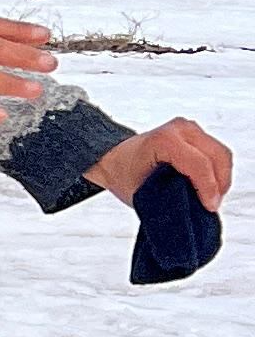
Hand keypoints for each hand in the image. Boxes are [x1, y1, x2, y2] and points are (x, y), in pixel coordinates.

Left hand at [89, 116, 234, 209]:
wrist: (116, 157)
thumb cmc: (124, 174)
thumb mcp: (143, 191)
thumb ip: (170, 198)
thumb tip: (195, 208)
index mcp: (164, 140)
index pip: (199, 164)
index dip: (208, 188)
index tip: (209, 207)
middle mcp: (180, 129)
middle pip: (217, 156)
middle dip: (219, 184)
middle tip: (211, 205)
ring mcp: (189, 128)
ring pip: (221, 154)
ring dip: (221, 178)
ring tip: (211, 198)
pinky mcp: (195, 133)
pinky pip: (215, 152)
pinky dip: (217, 171)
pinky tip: (210, 187)